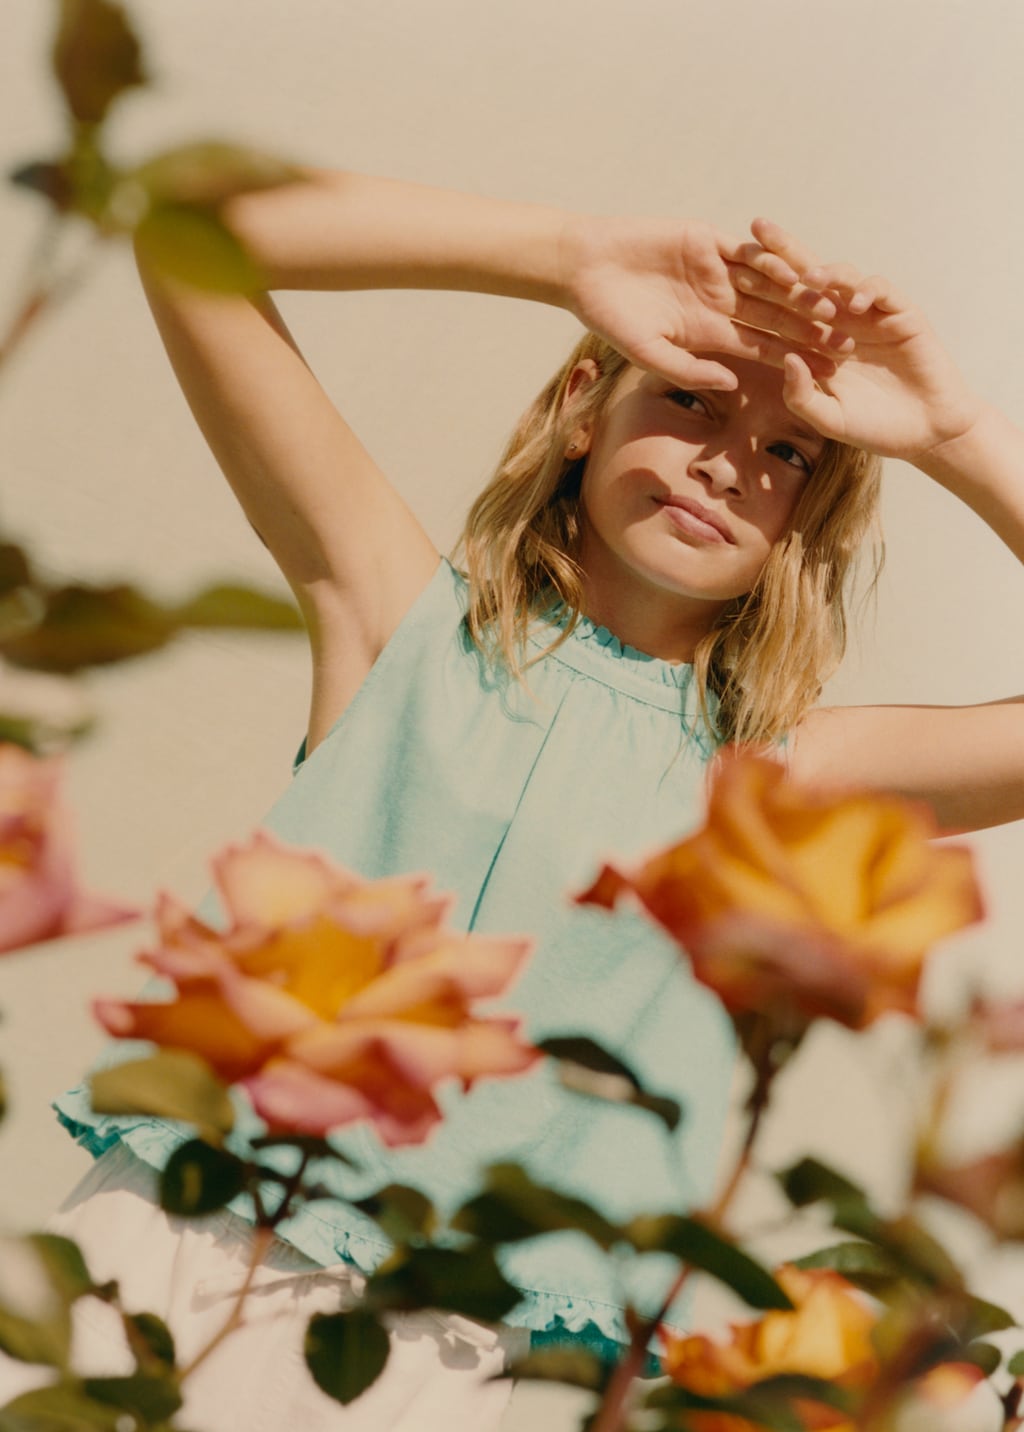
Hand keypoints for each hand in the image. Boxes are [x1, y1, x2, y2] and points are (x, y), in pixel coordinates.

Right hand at [560, 214, 851, 390]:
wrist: (586, 268)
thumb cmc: (610, 317)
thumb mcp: (649, 353)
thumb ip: (690, 369)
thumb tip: (733, 384)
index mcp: (709, 333)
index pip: (762, 348)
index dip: (793, 360)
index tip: (824, 375)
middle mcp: (720, 303)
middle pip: (775, 317)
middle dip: (809, 329)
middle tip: (847, 342)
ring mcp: (717, 271)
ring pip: (770, 284)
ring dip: (800, 295)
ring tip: (834, 307)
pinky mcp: (710, 242)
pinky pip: (748, 253)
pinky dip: (773, 260)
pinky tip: (801, 272)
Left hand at [731, 219, 983, 460]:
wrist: (924, 431)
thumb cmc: (873, 428)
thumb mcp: (829, 419)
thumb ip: (803, 395)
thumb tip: (785, 359)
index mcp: (814, 342)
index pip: (781, 307)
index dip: (760, 288)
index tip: (733, 272)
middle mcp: (838, 321)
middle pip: (806, 279)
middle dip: (782, 253)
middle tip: (757, 229)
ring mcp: (869, 314)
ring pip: (842, 278)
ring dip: (825, 274)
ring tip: (809, 278)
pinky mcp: (900, 313)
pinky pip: (880, 290)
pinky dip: (866, 291)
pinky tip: (852, 303)